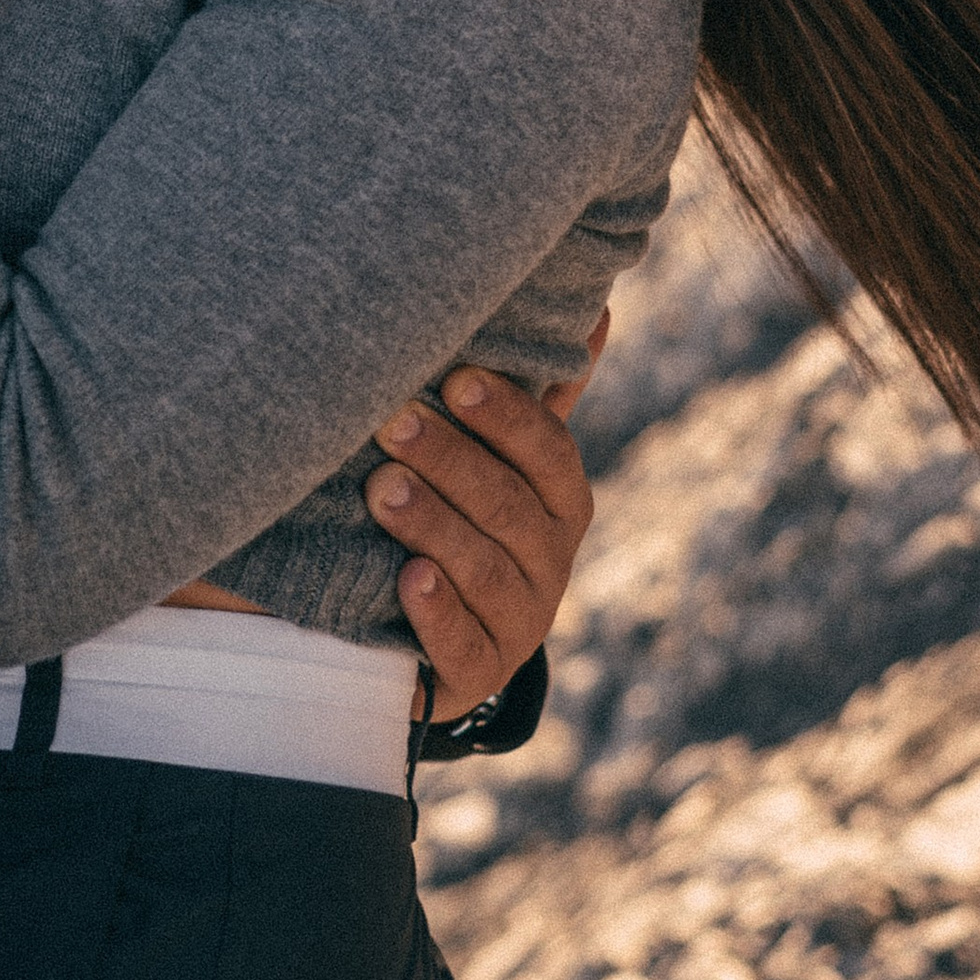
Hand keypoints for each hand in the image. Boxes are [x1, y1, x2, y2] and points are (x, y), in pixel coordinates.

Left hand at [363, 319, 605, 725]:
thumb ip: (538, 394)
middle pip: (508, 508)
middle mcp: (550, 562)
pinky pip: (464, 648)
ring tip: (382, 491)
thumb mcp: (501, 457)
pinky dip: (436, 614)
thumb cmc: (466, 515)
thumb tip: (597, 305)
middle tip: (390, 423)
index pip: (549, 452)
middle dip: (449, 462)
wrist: (438, 635)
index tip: (456, 378)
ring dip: (433, 527)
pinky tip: (407, 581)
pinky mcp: (476, 675)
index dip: (506, 416)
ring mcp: (518, 624)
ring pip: (484, 571)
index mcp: (562, 501)